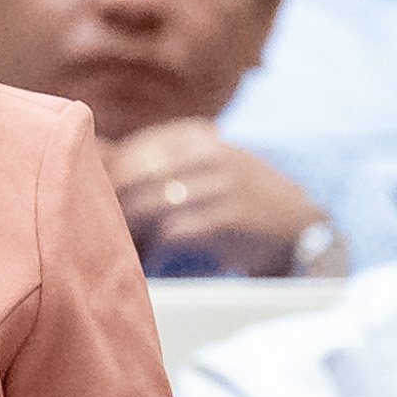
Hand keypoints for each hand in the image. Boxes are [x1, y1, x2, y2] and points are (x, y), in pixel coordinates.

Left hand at [105, 119, 324, 276]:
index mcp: (202, 138)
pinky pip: (175, 231)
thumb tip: (105, 165)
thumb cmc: (243, 198)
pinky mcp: (229, 216)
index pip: (140, 148)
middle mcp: (211, 154)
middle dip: (115, 202)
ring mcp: (222, 184)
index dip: (112, 173)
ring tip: (118, 245)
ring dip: (131, 228)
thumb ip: (169, 165)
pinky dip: (155, 247)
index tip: (96, 195)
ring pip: (154, 204)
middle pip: (140, 174)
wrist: (301, 224)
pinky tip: (147, 259)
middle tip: (97, 224)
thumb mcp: (212, 166)